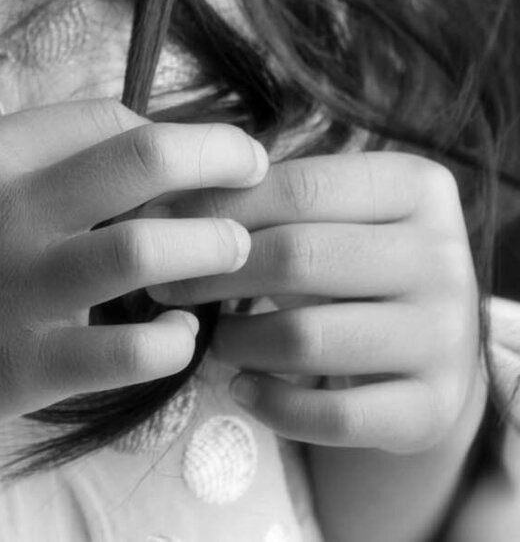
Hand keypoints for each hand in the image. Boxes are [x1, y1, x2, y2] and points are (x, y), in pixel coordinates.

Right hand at [0, 99, 266, 460]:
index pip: (107, 116)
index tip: (190, 155)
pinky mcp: (17, 370)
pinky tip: (181, 337)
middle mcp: (4, 210)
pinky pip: (124, 351)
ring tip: (232, 254)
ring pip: (149, 250)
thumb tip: (110, 149)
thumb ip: (15, 164)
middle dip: (222, 158)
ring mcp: (13, 291)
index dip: (164, 131)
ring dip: (211, 247)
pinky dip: (172, 341)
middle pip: (146, 160)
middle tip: (254, 172)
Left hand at [149, 151, 484, 454]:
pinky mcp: (435, 410)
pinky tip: (242, 387)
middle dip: (216, 273)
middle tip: (164, 287)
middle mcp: (444, 258)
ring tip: (212, 336)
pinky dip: (273, 404)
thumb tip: (157, 199)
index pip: (301, 187)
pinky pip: (334, 416)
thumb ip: (263, 194)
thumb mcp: (331, 209)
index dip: (220, 204)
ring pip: (309, 338)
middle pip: (298, 258)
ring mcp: (447, 338)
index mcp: (419, 186)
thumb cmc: (354, 254)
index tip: (157, 221)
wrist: (433, 345)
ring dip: (239, 340)